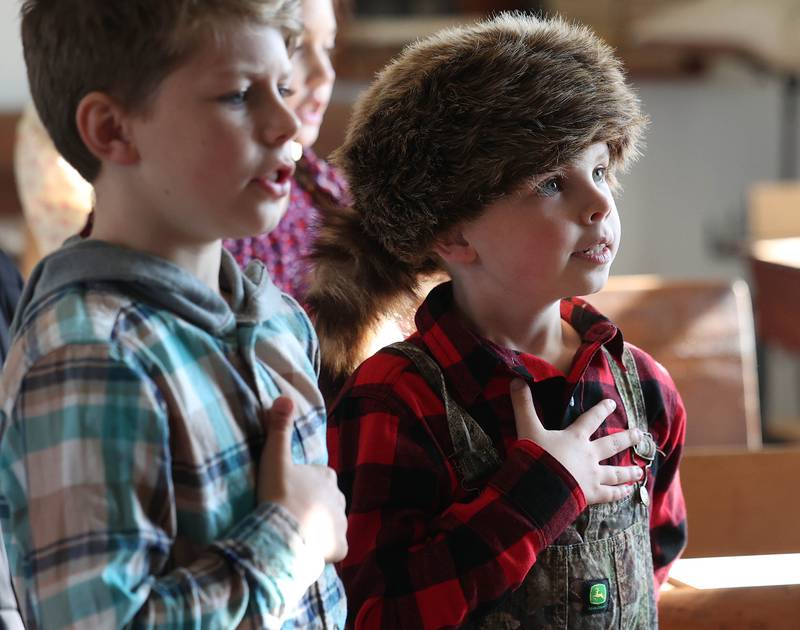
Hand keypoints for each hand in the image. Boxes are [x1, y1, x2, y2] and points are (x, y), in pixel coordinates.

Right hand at [258, 396, 347, 562]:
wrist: (283, 532)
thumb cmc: (278, 493)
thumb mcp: (275, 457)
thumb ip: (279, 428)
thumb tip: (284, 397)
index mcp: (326, 476)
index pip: (319, 479)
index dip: (304, 487)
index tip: (288, 493)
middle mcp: (340, 498)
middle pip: (327, 503)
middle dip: (314, 508)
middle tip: (290, 515)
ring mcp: (342, 524)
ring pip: (331, 526)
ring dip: (318, 530)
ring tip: (297, 535)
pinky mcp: (340, 548)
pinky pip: (335, 550)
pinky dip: (325, 552)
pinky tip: (308, 552)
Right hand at [509, 379, 643, 504]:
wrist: (540, 488)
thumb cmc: (534, 456)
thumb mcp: (527, 428)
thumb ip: (523, 405)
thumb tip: (516, 379)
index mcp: (575, 437)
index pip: (591, 419)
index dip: (602, 410)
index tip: (613, 404)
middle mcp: (588, 455)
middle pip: (612, 445)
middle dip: (627, 438)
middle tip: (640, 434)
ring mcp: (592, 476)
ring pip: (616, 472)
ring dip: (629, 470)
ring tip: (641, 470)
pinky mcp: (591, 495)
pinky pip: (609, 494)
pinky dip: (619, 493)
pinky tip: (627, 493)